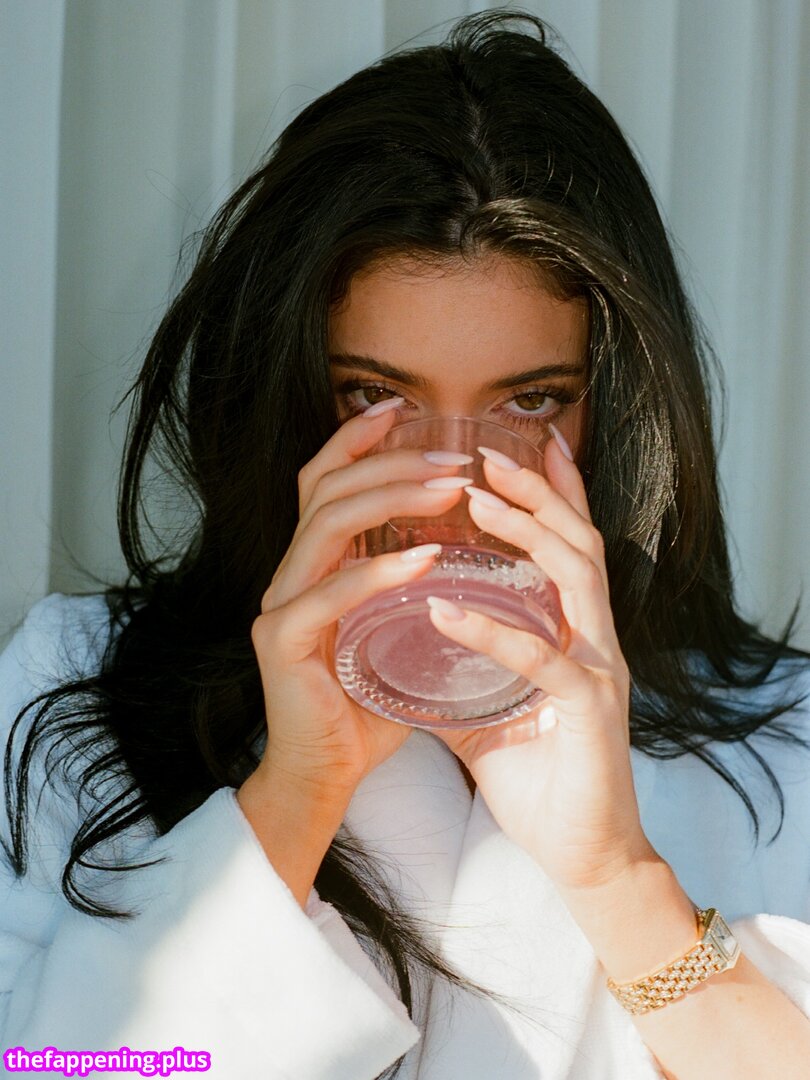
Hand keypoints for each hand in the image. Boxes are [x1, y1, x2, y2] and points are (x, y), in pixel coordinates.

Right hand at [248, 401, 469, 802]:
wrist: (323, 776)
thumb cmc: (363, 705)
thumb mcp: (392, 630)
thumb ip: (410, 588)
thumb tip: (461, 547)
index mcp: (311, 566)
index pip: (323, 482)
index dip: (356, 440)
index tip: (403, 410)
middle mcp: (287, 575)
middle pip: (325, 488)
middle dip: (391, 462)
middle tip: (454, 459)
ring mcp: (278, 606)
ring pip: (324, 524)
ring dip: (391, 499)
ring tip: (451, 492)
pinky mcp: (280, 643)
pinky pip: (328, 593)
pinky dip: (377, 570)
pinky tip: (425, 558)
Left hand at [426, 431, 650, 890]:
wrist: (581, 852)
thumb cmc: (537, 775)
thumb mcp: (486, 706)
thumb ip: (455, 669)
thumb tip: (403, 641)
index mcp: (575, 633)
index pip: (566, 547)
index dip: (549, 493)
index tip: (516, 447)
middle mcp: (596, 639)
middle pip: (578, 542)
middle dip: (535, 491)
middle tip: (486, 454)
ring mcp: (600, 669)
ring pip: (577, 577)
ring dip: (527, 533)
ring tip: (476, 501)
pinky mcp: (590, 710)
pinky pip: (541, 658)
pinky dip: (492, 630)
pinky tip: (445, 611)